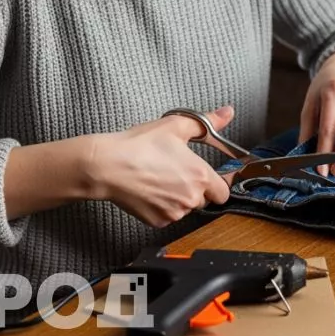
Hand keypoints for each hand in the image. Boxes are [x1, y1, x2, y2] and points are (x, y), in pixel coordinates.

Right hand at [84, 106, 236, 227]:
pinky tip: (150, 189)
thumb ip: (207, 122)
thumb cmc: (139, 146)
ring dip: (178, 198)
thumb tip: (227, 113)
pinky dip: (162, 206)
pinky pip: (167, 215)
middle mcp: (191, 198)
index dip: (218, 183)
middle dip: (195, 188)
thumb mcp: (176, 126)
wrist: (107, 166)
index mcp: (200, 176)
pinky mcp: (157, 221)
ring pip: (185, 208)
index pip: (224, 191)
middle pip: (204, 199)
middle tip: (177, 172)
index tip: (209, 177)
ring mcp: (174, 212)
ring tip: (160, 178)